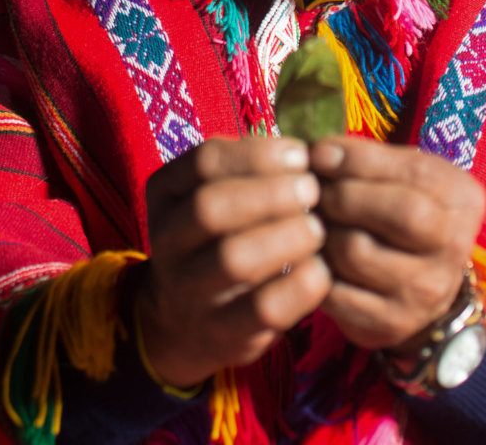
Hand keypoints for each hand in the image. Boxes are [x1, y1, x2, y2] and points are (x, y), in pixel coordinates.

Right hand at [135, 137, 331, 386]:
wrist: (183, 319)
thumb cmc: (220, 235)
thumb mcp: (218, 193)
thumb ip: (251, 169)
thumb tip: (305, 154)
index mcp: (165, 192)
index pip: (204, 161)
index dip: (257, 154)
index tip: (301, 156)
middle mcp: (167, 240)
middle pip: (210, 207)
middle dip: (269, 194)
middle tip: (312, 190)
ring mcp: (188, 290)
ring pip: (232, 259)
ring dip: (284, 237)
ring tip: (317, 227)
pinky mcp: (220, 332)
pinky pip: (261, 309)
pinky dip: (298, 287)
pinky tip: (320, 270)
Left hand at [310, 137, 485, 355]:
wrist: (418, 283)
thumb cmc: (401, 211)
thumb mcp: (400, 174)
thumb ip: (367, 159)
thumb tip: (316, 154)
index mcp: (462, 199)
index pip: (412, 173)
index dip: (357, 160)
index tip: (319, 154)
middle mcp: (454, 248)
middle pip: (398, 213)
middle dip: (343, 195)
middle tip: (315, 191)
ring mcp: (426, 292)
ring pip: (357, 251)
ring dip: (323, 232)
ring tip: (314, 223)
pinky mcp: (391, 324)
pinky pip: (336, 291)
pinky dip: (314, 269)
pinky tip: (313, 255)